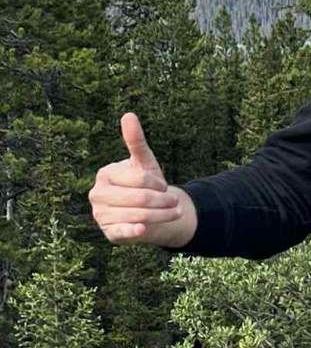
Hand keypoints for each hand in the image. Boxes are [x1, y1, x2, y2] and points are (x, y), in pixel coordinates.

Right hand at [88, 113, 194, 246]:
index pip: (138, 179)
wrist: (147, 208)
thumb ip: (136, 140)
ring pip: (137, 215)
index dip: (156, 183)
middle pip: (139, 198)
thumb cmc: (145, 182)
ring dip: (160, 215)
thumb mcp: (144, 162)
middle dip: (162, 200)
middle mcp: (97, 195)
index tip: (164, 185)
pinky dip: (134, 231)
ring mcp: (100, 215)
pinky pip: (122, 231)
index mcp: (105, 174)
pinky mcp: (108, 232)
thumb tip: (128, 115)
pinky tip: (143, 229)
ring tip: (175, 212)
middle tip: (175, 202)